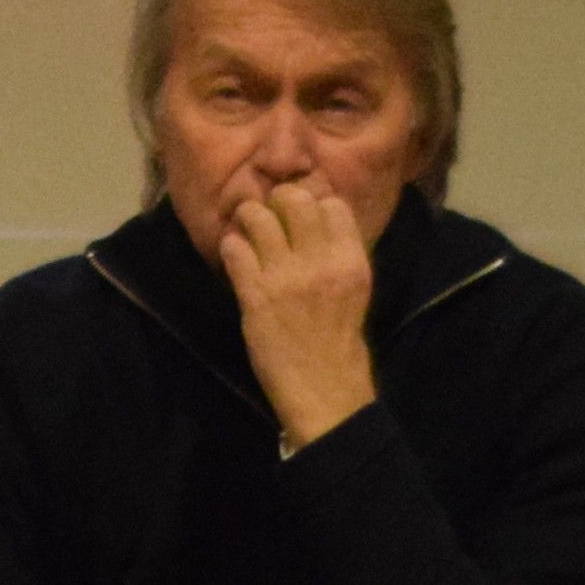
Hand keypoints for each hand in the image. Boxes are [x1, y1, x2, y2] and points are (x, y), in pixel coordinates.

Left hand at [211, 177, 380, 448]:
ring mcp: (286, 277)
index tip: (299, 215)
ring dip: (246, 218)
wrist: (324, 385)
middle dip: (275, 200)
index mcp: (351, 260)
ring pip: (257, 216)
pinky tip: (235, 256)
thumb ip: (336, 250)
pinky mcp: (256, 296)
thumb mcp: (353, 286)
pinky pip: (234, 249)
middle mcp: (320, 262)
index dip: (312, 202)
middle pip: (293, 199)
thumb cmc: (337, 335)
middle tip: (268, 215)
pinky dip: (230, 246)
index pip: (331, 203)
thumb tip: (313, 214)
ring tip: (246, 230)